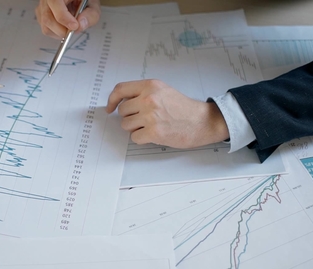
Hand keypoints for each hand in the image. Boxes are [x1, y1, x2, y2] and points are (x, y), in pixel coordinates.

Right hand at [36, 0, 100, 38]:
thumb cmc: (83, 0)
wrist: (77, 0)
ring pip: (46, 26)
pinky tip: (64, 26)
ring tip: (70, 27)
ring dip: (60, 32)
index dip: (64, 17)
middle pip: (48, 18)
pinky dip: (57, 32)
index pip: (55, 3)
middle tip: (75, 29)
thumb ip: (90, 15)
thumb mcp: (92, 4)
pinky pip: (46, 29)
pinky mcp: (41, 15)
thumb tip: (80, 25)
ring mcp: (42, 7)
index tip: (75, 26)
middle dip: (63, 30)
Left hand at [106, 79, 229, 148]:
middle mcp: (149, 99)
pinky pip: (134, 137)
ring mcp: (151, 116)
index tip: (110, 108)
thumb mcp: (163, 91)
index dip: (112, 100)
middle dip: (129, 117)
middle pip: (122, 111)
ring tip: (150, 126)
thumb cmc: (184, 108)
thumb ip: (143, 93)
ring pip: (126, 125)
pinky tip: (154, 134)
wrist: (202, 121)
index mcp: (150, 86)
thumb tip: (122, 103)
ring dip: (135, 128)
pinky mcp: (154, 132)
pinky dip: (141, 138)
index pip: (120, 89)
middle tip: (143, 119)